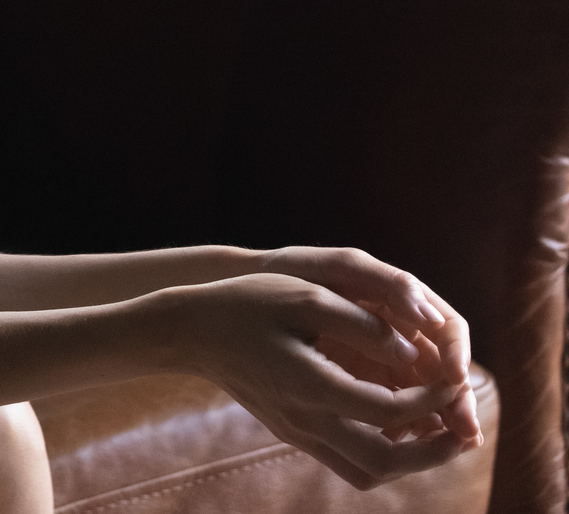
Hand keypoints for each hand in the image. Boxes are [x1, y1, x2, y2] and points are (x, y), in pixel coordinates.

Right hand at [169, 273, 473, 489]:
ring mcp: (297, 431)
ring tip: (439, 432)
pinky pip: (350, 461)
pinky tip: (399, 425)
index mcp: (309, 385)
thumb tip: (413, 354)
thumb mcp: (304, 296)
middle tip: (462, 427)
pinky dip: (384, 453)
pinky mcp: (293, 432)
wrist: (188, 331)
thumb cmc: (244, 304)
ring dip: (411, 459)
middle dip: (432, 449)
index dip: (433, 399)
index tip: (456, 377)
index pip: (390, 410)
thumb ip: (362, 324)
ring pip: (368, 470)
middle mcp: (304, 419)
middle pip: (383, 461)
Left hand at [256, 246, 479, 445]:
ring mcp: (382, 360)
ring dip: (437, 422)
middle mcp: (401, 332)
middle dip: (457, 402)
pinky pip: (391, 410)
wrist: (247, 292)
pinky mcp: (359, 382)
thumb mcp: (341, 268)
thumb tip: (429, 316)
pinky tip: (399, 445)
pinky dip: (401, 428)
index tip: (455, 379)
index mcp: (404, 300)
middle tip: (464, 432)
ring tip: (441, 446)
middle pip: (444, 372)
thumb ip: (387, 283)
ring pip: (422, 397)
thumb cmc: (296, 270)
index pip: (449, 331)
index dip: (458, 355)